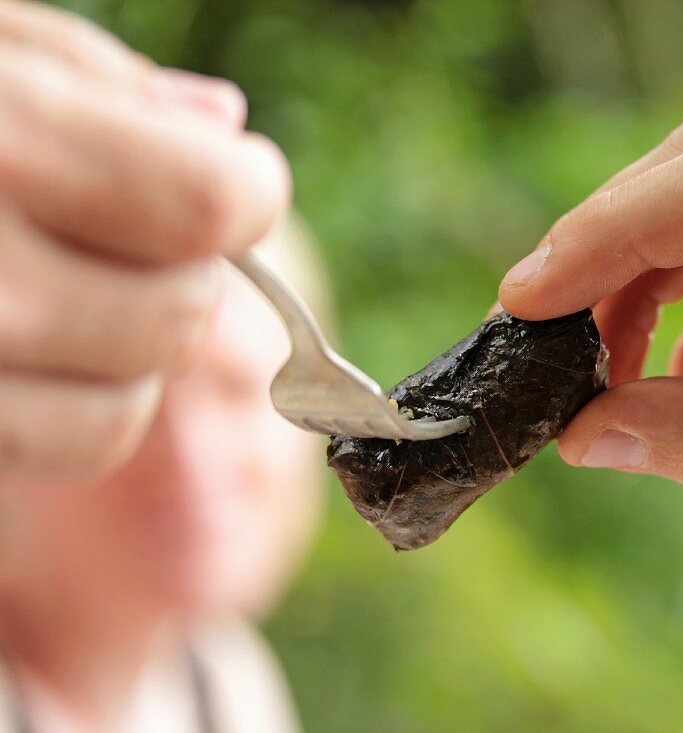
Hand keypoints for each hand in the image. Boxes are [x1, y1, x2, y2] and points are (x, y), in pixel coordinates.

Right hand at [0, 1, 288, 482]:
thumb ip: (102, 87)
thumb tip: (222, 131)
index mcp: (3, 142)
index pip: (214, 205)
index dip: (240, 194)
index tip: (219, 181)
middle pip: (182, 315)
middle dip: (179, 272)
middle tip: (115, 230)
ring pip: (130, 403)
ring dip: (132, 349)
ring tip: (60, 284)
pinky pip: (71, 445)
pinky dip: (79, 404)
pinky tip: (30, 343)